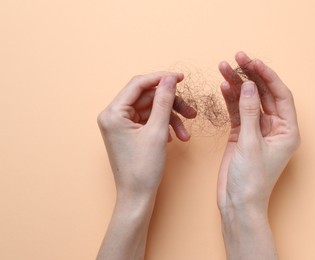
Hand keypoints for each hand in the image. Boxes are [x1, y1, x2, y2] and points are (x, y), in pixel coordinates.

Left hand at [97, 72, 195, 196]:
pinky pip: (149, 121)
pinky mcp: (129, 133)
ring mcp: (121, 125)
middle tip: (191, 112)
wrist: (137, 197)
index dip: (161, 78)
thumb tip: (170, 78)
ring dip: (171, 118)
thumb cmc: (142, 169)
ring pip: (151, 110)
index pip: (138, 84)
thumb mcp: (157, 131)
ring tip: (186, 134)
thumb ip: (164, 101)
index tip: (181, 77)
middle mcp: (114, 116)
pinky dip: (164, 126)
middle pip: (147, 98)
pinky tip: (174, 138)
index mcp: (113, 113)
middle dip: (171, 105)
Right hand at [217, 52, 299, 258]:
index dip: (267, 76)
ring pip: (248, 100)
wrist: (237, 202)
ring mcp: (257, 130)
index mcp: (287, 130)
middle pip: (263, 94)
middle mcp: (274, 127)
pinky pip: (237, 111)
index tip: (253, 62)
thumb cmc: (251, 180)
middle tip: (238, 57)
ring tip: (224, 67)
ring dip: (237, 84)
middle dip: (251, 75)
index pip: (280, 95)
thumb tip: (249, 86)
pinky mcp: (242, 134)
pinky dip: (231, 99)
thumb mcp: (251, 143)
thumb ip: (250, 113)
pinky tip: (224, 86)